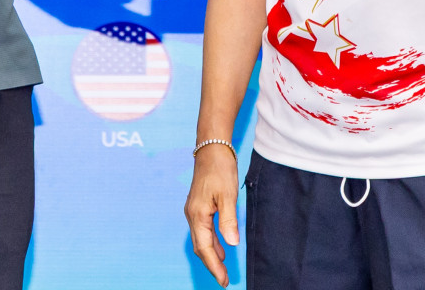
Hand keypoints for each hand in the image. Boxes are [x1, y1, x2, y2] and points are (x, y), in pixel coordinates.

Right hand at [185, 143, 239, 287]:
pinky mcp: (198, 205)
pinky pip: (203, 230)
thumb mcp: (228, 195)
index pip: (205, 248)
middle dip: (211, 265)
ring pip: (201, 239)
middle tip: (224, 279)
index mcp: (198, 215)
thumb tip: (231, 244)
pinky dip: (211, 242)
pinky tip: (221, 246)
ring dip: (211, 255)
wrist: (211, 148)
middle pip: (200, 247)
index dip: (214, 267)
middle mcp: (192, 214)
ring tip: (223, 268)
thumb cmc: (220, 169)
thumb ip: (228, 220)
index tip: (224, 281)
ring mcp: (194, 210)